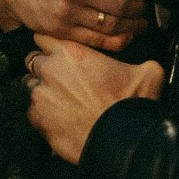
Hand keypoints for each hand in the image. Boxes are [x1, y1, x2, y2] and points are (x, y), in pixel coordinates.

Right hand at [0, 0, 147, 51]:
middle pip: (122, 6)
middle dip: (138, 10)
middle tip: (141, 10)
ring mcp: (67, 10)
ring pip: (112, 25)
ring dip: (132, 27)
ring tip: (138, 24)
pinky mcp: (60, 29)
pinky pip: (97, 40)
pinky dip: (117, 41)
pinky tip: (125, 36)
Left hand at [25, 34, 164, 164]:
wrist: (121, 142)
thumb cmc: (131, 105)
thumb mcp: (147, 71)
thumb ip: (140, 59)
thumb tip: (148, 61)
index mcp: (72, 52)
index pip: (43, 36)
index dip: (51, 45)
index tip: (59, 53)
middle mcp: (50, 69)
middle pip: (33, 60)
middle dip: (45, 67)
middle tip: (62, 79)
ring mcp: (40, 94)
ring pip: (30, 85)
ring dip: (42, 89)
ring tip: (61, 101)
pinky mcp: (36, 118)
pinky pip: (32, 110)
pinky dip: (42, 113)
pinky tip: (60, 118)